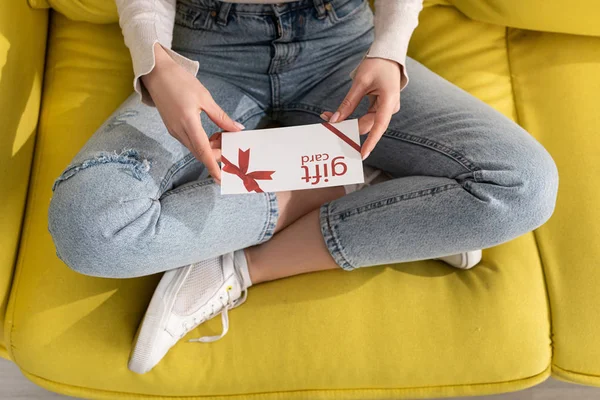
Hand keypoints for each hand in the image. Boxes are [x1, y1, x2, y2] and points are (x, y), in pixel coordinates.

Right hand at [141, 43, 243, 182]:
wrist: (156, 72)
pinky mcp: (172, 128)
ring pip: (195, 148)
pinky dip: (202, 142)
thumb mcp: (205, 98)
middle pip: (200, 153)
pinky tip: (211, 134)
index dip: (213, 166)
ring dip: (209, 148)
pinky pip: (189, 141)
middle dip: (216, 155)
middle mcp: (179, 131)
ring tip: (222, 137)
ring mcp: (174, 131)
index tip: (221, 178)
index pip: (203, 152)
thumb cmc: (180, 81)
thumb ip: (221, 117)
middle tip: (230, 146)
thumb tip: (237, 129)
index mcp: (188, 123)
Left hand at [321, 58, 400, 159]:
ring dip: (348, 122)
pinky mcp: (381, 107)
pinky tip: (339, 117)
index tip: (362, 154)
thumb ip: (348, 103)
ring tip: (328, 116)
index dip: (370, 142)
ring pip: (365, 122)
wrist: (388, 54)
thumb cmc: (377, 64)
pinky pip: (367, 117)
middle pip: (368, 125)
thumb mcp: (360, 82)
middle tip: (327, 123)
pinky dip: (353, 117)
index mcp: (389, 101)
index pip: (379, 126)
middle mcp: (390, 108)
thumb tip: (335, 120)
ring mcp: (386, 109)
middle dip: (348, 127)